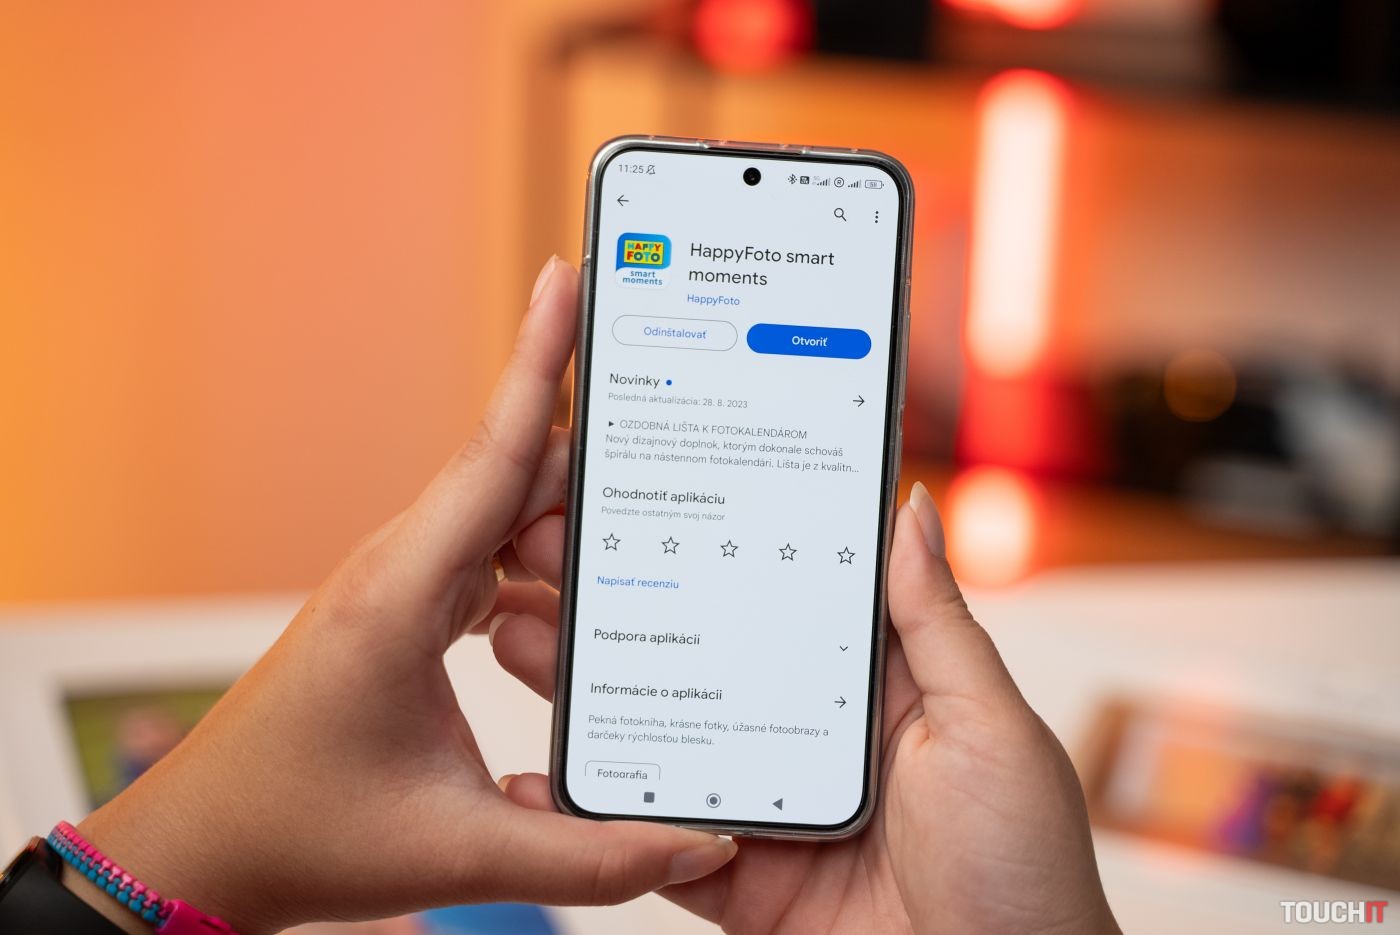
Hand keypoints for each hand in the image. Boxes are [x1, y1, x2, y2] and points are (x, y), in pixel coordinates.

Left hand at [75, 257, 736, 934]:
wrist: (207, 849)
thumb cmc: (303, 832)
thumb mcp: (457, 851)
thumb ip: (588, 850)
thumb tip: (697, 844)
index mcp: (401, 594)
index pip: (492, 452)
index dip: (538, 358)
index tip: (568, 274)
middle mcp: (402, 567)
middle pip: (519, 476)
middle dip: (600, 471)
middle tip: (683, 469)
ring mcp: (406, 583)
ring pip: (509, 515)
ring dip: (574, 527)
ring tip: (655, 543)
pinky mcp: (413, 609)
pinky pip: (494, 554)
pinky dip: (546, 563)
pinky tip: (590, 594)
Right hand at [492, 486, 1119, 933]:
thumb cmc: (1026, 860)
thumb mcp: (986, 724)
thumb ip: (936, 622)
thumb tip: (911, 507)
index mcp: (873, 686)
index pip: (779, 596)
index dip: (712, 548)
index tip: (643, 497)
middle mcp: (811, 737)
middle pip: (702, 659)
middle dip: (624, 607)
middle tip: (544, 553)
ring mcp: (769, 810)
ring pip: (664, 741)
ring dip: (591, 695)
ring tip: (518, 634)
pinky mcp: (741, 882)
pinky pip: (657, 845)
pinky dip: (595, 818)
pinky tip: (540, 775)